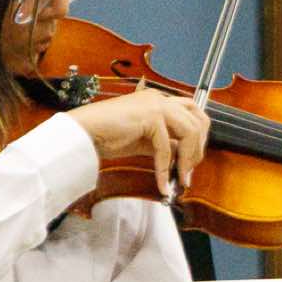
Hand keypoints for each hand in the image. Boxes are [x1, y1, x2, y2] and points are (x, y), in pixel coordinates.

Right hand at [66, 89, 208, 197]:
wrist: (82, 134)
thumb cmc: (106, 135)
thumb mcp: (144, 140)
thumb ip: (165, 144)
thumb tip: (184, 158)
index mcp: (158, 100)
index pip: (193, 113)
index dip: (198, 138)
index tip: (193, 161)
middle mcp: (160, 99)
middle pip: (198, 119)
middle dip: (199, 148)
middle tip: (190, 171)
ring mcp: (156, 105)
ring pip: (189, 132)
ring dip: (188, 160)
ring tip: (180, 179)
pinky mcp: (150, 117)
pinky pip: (167, 148)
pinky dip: (166, 169)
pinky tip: (162, 183)